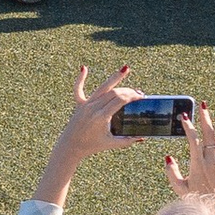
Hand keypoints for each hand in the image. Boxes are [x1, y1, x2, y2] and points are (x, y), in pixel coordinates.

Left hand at [35, 63, 143, 206]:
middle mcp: (93, 108)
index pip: (120, 100)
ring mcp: (85, 105)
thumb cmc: (92, 146)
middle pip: (113, 93)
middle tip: (139, 93)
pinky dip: (81, 79)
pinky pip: (78, 90)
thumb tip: (144, 135)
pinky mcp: (79, 105)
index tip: (142, 96)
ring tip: (125, 68)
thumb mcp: (113, 144)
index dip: (132, 96)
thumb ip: (129, 140)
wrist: (70, 146)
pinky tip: (84, 68)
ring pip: (101, 88)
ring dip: (114, 78)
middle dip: (128, 90)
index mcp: (101, 117)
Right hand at [165, 100, 214, 201]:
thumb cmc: (194, 198)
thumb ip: (172, 171)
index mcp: (198, 162)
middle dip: (205, 118)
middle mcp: (211, 160)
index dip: (188, 127)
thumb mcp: (178, 186)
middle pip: (209, 134)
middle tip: (203, 104)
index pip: (194, 139)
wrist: (214, 207)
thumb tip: (169, 157)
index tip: (183, 117)